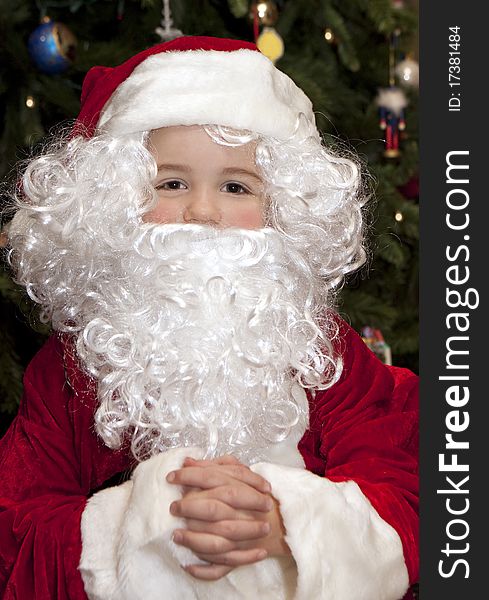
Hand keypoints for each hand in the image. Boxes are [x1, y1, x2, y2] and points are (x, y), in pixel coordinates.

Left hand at [166, 455, 289, 579]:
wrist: (279, 520)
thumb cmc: (253, 493)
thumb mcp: (236, 472)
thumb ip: (212, 466)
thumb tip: (187, 461)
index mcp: (238, 488)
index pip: (211, 478)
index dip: (189, 476)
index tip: (171, 477)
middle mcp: (240, 512)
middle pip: (213, 508)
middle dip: (190, 507)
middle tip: (173, 507)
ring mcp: (241, 538)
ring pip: (216, 541)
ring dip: (193, 539)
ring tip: (176, 535)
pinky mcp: (239, 557)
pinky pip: (221, 568)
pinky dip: (204, 569)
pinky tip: (188, 565)